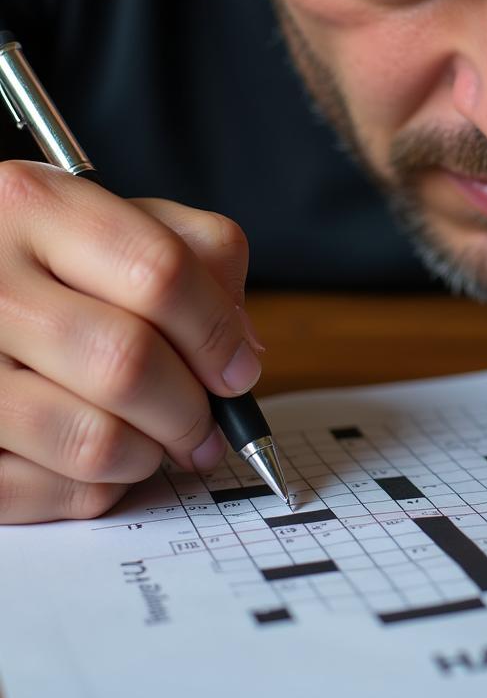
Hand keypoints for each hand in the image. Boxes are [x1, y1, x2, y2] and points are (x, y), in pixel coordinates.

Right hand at [0, 161, 260, 522]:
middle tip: (208, 428)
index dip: (217, 332)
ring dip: (146, 454)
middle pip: (127, 362)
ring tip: (152, 442)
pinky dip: (92, 489)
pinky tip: (96, 461)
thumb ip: (198, 257)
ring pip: (90, 439)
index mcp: (33, 205)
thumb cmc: (54, 258)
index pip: (158, 272)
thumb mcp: (120, 221)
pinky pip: (41, 491)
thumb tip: (241, 350)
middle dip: (191, 410)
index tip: (239, 370)